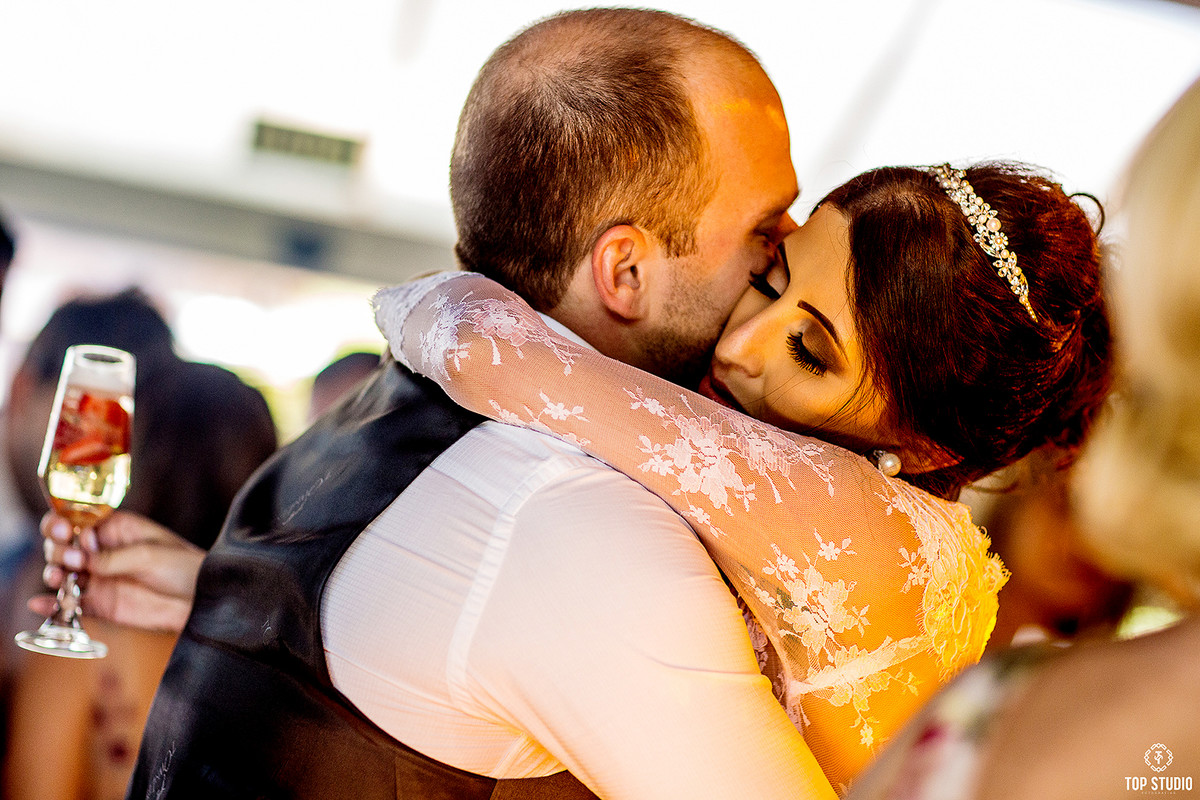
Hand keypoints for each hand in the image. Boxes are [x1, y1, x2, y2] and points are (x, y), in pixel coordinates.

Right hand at [32, 510, 202, 633]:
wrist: (202, 599)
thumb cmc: (184, 567)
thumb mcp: (150, 555)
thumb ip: (113, 557)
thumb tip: (79, 557)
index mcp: (116, 528)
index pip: (78, 520)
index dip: (63, 523)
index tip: (63, 530)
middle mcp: (102, 551)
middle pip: (63, 545)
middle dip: (58, 549)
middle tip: (69, 559)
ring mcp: (99, 577)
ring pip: (63, 573)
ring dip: (53, 574)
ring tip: (58, 578)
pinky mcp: (100, 603)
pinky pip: (70, 603)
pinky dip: (52, 604)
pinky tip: (40, 604)